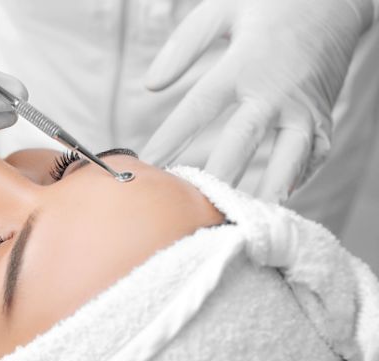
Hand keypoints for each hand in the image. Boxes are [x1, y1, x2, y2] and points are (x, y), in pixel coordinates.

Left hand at [141, 0, 373, 201]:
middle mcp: (276, 90)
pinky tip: (274, 202)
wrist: (336, 0)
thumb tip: (150, 86)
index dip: (172, 138)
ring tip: (242, 216)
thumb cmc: (269, 6)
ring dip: (264, 189)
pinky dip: (295, 181)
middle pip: (243, 140)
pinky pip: (313, 157)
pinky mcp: (323, 118)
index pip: (199, 108)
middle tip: (193, 204)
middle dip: (217, 174)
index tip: (147, 164)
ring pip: (288, 156)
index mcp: (245, 63)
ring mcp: (304, 107)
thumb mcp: (221, 11)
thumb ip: (183, 46)